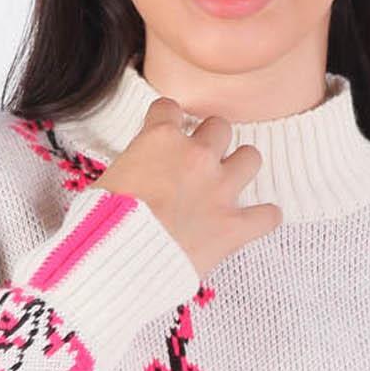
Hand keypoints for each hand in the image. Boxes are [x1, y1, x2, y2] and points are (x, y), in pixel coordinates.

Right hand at [92, 95, 281, 277]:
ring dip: (240, 168)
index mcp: (160, 139)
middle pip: (219, 127)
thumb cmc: (101, 225)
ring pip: (251, 157)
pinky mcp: (233, 226)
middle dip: (210, 141)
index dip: (166, 122)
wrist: (118, 262)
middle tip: (198, 162)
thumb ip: (130, 169)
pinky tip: (254, 221)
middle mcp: (196, 156)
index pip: (169, 109)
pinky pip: (268, 215)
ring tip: (228, 183)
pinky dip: (263, 218)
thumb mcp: (104, 182)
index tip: (165, 135)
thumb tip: (132, 178)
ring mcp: (220, 190)